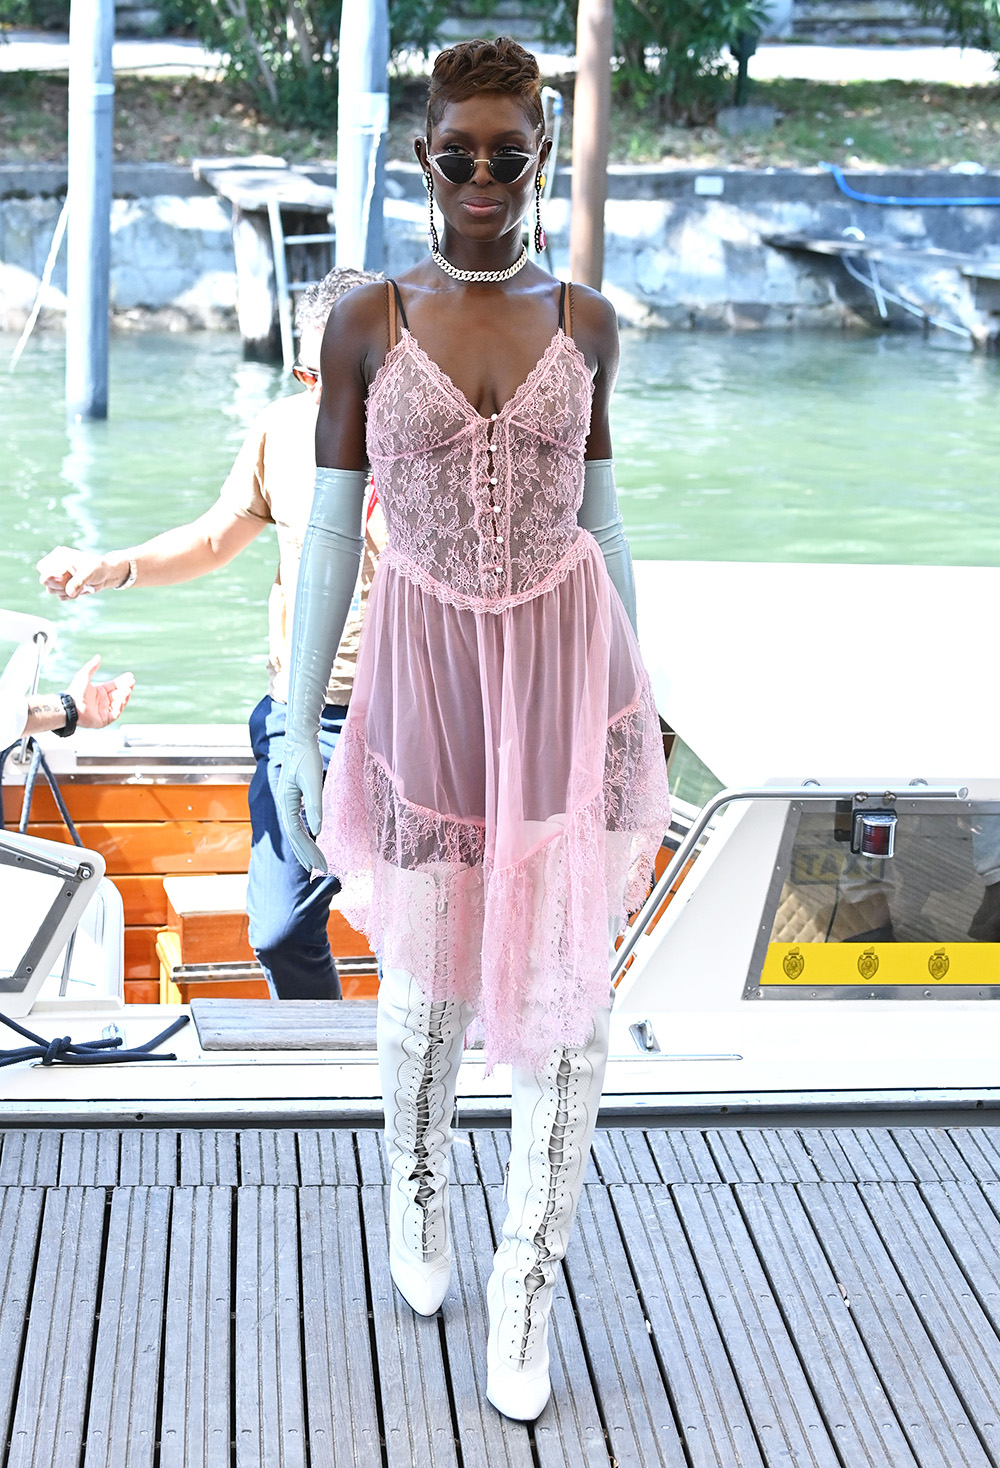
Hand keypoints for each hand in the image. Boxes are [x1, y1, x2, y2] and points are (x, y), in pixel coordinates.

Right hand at [36, 546, 129, 598]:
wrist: (107, 574)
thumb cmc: (98, 568)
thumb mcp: (88, 573)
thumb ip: (77, 582)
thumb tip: (70, 593)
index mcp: (59, 556)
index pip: (43, 567)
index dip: (49, 575)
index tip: (62, 578)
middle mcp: (56, 566)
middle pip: (45, 581)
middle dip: (58, 585)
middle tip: (73, 584)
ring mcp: (59, 577)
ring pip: (52, 590)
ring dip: (64, 591)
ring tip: (80, 586)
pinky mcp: (65, 587)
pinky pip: (61, 596)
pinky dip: (69, 596)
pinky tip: (81, 590)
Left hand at [67, 656, 134, 728]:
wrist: (71, 706)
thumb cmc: (76, 692)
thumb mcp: (84, 675)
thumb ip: (92, 667)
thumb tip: (98, 656)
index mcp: (100, 692)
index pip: (115, 686)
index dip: (123, 681)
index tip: (130, 676)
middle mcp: (103, 701)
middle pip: (119, 694)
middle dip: (126, 688)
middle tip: (132, 683)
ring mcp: (104, 710)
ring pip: (119, 703)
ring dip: (124, 697)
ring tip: (128, 690)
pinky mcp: (105, 719)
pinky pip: (115, 714)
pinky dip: (120, 707)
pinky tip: (121, 700)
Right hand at [277, 741, 327, 871]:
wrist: (299, 738)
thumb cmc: (307, 756)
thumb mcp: (313, 780)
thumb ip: (315, 805)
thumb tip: (317, 830)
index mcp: (286, 802)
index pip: (296, 833)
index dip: (308, 850)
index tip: (320, 864)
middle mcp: (284, 804)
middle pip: (294, 836)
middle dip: (307, 854)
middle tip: (320, 869)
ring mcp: (287, 801)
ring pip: (294, 830)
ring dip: (304, 847)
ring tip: (314, 862)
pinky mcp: (293, 797)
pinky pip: (297, 822)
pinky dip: (304, 835)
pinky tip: (310, 840)